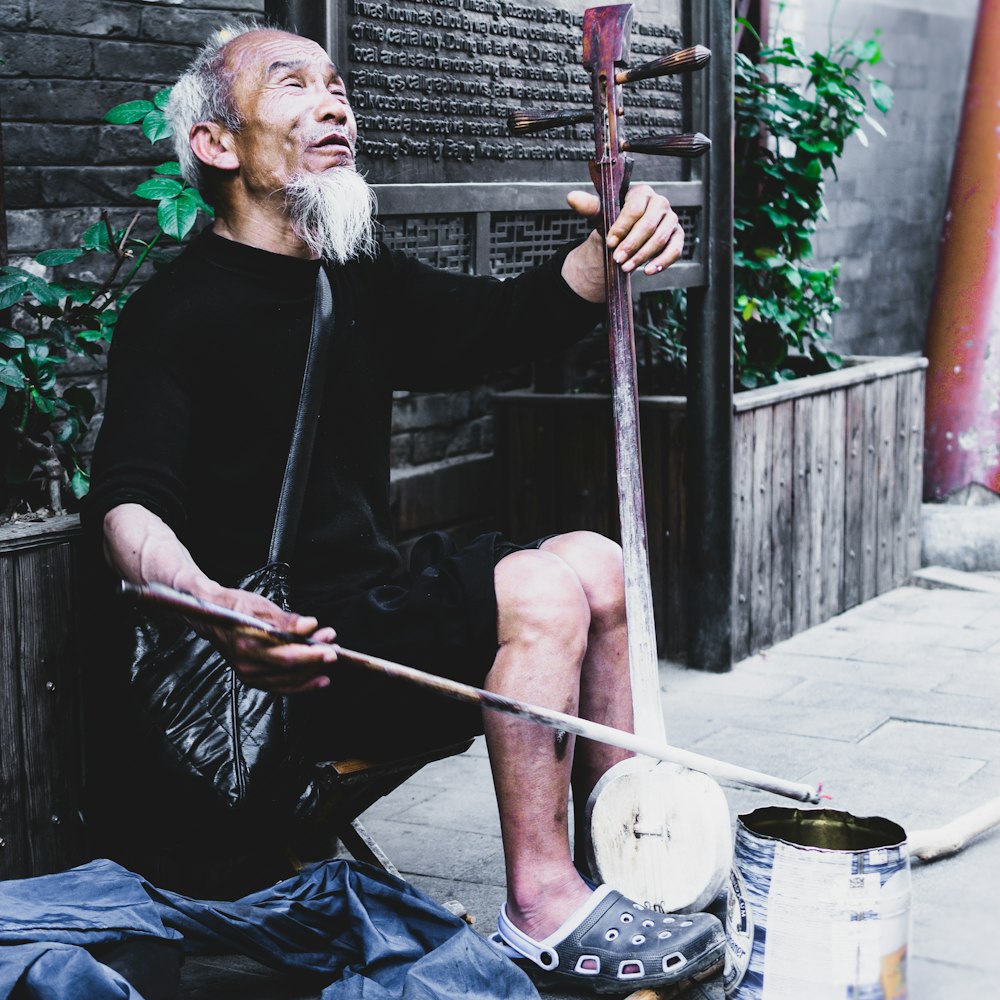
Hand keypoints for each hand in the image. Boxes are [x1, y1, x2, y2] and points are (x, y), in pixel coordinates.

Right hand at [193, 583, 337, 695]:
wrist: (211, 617)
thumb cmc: (236, 607)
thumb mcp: (262, 606)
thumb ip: (287, 620)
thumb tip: (309, 626)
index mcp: (247, 642)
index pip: (286, 655)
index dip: (310, 654)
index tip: (329, 647)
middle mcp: (246, 663)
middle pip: (289, 669)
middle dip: (316, 660)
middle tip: (335, 648)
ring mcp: (248, 674)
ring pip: (287, 681)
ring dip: (312, 671)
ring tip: (329, 657)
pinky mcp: (252, 679)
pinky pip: (281, 687)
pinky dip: (301, 684)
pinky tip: (318, 678)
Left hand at [562, 185, 684, 299]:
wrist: (623, 237)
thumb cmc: (613, 222)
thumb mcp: (600, 215)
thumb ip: (589, 207)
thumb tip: (572, 198)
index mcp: (642, 192)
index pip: (635, 209)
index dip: (622, 227)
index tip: (609, 242)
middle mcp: (660, 203)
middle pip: (648, 226)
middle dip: (631, 245)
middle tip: (617, 259)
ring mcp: (671, 220)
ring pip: (660, 239)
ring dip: (642, 256)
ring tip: (626, 268)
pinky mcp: (677, 236)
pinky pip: (674, 250)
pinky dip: (662, 262)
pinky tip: (648, 271)